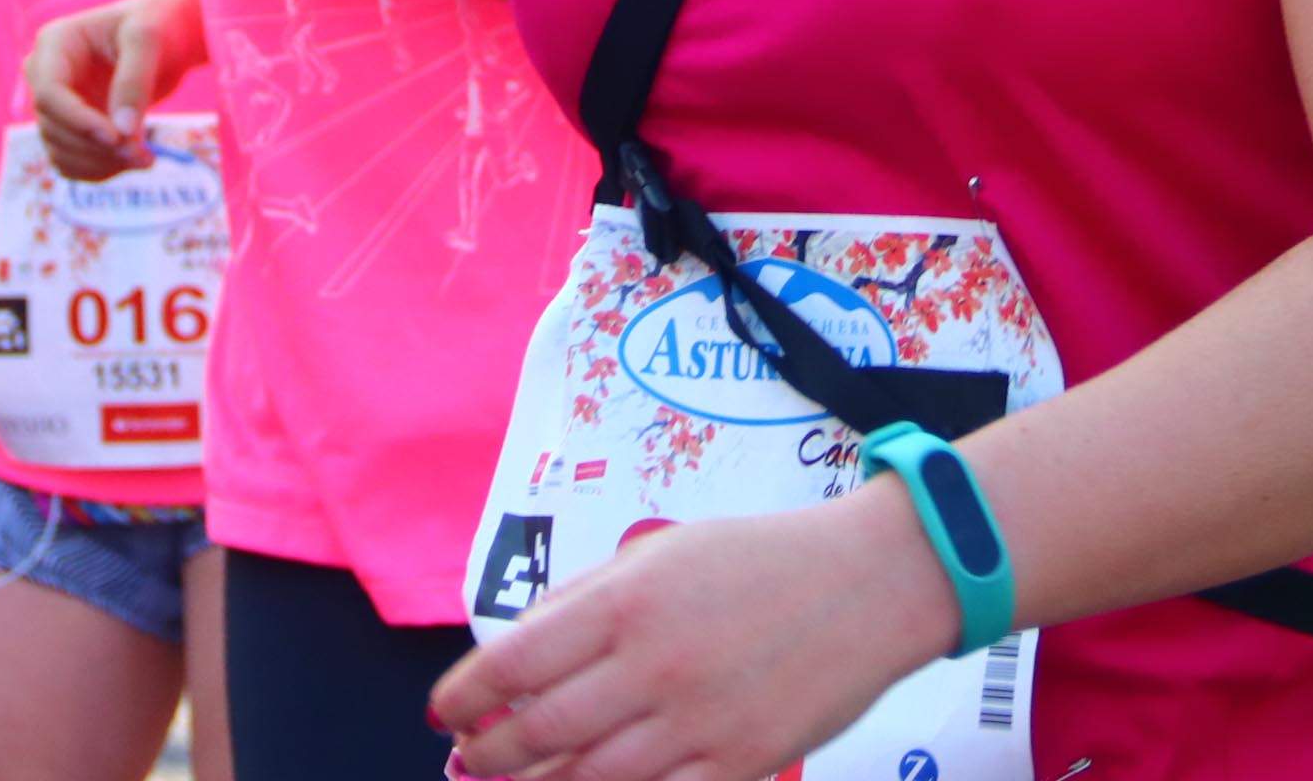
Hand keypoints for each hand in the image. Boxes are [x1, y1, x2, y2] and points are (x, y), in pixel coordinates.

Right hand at [26, 0, 198, 182]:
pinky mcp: (72, 127)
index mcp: (55, 43)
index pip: (48, 93)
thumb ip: (134, 81)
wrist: (169, 34)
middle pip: (53, 128)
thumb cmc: (158, 22)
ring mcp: (58, 104)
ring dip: (100, 164)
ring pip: (60, 152)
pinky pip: (71, 162)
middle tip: (143, 154)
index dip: (78, 121)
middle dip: (97, 148)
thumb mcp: (148, 40)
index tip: (117, 138)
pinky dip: (100, 170)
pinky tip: (134, 161)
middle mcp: (46, 75)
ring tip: (145, 158)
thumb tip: (120, 132)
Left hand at [432, 489, 956, 780]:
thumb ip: (588, 601)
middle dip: (491, 754)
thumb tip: (518, 651)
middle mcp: (653, 664)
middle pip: (541, 731)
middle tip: (471, 760)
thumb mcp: (661, 555)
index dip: (465, 695)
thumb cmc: (760, 559)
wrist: (869, 583)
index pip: (514, 660)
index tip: (443, 713)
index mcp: (625, 602)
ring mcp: (698, 721)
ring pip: (589, 780)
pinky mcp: (741, 763)